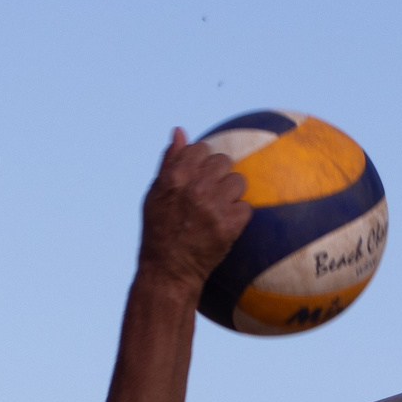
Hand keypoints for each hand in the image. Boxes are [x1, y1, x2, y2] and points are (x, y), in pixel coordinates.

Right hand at [138, 128, 249, 290]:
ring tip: (217, 210)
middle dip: (218, 176)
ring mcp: (214, 206)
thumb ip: (170, 160)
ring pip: (238, 181)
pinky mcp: (230, 225)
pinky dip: (237, 216)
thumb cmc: (159, 230)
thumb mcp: (155, 193)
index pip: (201, 149)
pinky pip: (246, 207)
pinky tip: (224, 225)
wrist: (168, 271)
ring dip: (231, 194)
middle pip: (223, 162)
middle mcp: (195, 188)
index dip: (202, 163)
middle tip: (208, 196)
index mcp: (175, 176)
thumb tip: (179, 130)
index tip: (197, 178)